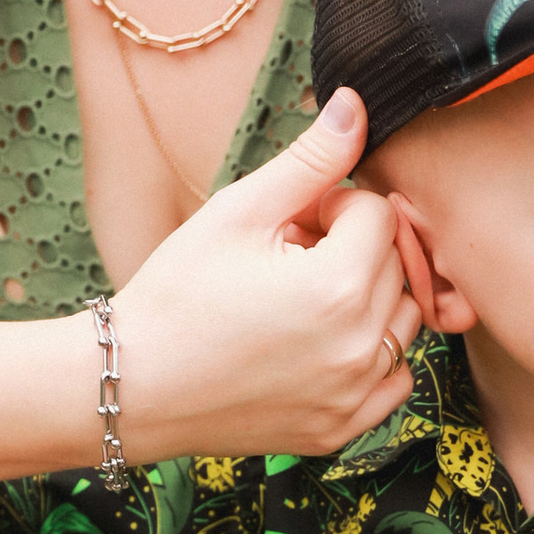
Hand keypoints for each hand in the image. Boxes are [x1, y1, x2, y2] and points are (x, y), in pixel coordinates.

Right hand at [112, 88, 425, 462]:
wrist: (131, 385)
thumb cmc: (176, 293)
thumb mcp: (238, 211)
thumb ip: (310, 159)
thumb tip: (358, 104)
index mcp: (336, 286)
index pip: (378, 215)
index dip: (334, 207)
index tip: (290, 223)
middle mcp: (358, 347)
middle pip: (395, 266)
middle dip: (352, 249)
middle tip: (289, 257)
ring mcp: (353, 396)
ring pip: (402, 321)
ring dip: (366, 299)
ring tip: (302, 299)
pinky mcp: (341, 430)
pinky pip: (393, 381)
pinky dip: (371, 357)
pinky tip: (318, 344)